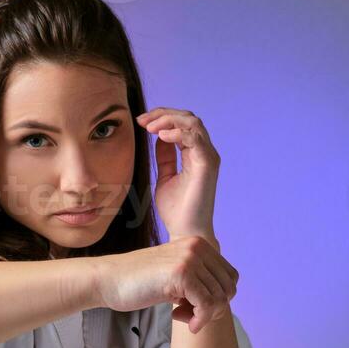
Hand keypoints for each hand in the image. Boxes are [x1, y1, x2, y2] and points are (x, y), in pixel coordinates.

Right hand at [95, 236, 237, 333]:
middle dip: (211, 309)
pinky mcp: (182, 274)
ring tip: (180, 315)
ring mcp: (190, 259)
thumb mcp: (174, 275)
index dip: (216, 298)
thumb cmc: (137, 283)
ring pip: (219, 298)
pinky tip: (179, 319)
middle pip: (228, 289)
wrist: (108, 280)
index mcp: (198, 244)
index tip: (193, 307)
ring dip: (202, 316)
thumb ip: (197, 280)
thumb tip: (223, 300)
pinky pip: (206, 305)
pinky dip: (198, 320)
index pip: (230, 277)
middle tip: (187, 314)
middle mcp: (198, 247)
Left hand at [136, 107, 220, 240]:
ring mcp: (208, 157)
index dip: (161, 118)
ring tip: (150, 128)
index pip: (182, 125)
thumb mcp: (165, 177)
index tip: (140, 122)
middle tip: (142, 120)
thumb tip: (160, 137)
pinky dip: (177, 133)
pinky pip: (195, 138)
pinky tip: (161, 137)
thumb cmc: (177, 211)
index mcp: (195, 154)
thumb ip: (165, 157)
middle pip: (188, 118)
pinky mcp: (207, 165)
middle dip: (163, 114)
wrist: (186, 233)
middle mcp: (204, 152)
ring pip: (193, 123)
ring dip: (169, 120)